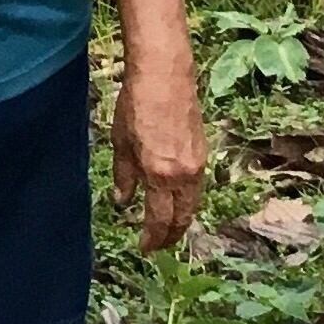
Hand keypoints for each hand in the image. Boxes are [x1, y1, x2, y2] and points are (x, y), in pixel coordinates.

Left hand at [109, 52, 207, 251]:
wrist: (165, 76)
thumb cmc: (136, 105)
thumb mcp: (120, 141)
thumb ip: (123, 175)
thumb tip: (122, 201)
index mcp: (159, 174)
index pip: (159, 219)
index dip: (152, 237)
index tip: (144, 246)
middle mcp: (183, 175)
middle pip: (182, 218)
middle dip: (170, 236)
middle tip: (157, 245)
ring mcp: (197, 165)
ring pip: (192, 205)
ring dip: (181, 221)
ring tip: (166, 229)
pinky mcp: (203, 154)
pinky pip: (196, 188)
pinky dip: (186, 201)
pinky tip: (175, 202)